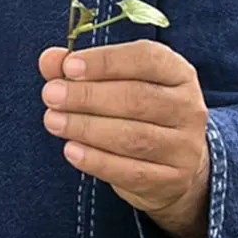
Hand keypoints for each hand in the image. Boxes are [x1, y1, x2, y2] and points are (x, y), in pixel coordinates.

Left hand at [39, 40, 210, 237]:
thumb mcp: (116, 82)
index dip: (106, 61)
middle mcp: (188, 107)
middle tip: (51, 95)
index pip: (147, 59)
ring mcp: (184, 146)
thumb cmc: (137, 111)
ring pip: (133, 137)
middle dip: (88, 96)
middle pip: (137, 98)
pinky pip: (130, 171)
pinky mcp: (172, 179)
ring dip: (87, 128)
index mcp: (178, 73)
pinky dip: (97, 160)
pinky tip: (71, 150)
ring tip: (53, 121)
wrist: (173, 164)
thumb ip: (81, 69)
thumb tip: (50, 60)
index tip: (69, 67)